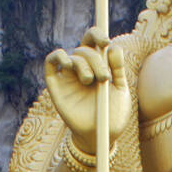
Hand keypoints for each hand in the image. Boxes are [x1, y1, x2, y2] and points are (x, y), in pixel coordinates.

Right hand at [44, 28, 130, 151]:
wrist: (102, 136)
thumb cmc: (113, 114)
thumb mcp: (120, 91)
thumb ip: (118, 69)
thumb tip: (114, 47)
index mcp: (98, 65)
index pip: (93, 41)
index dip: (97, 35)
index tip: (106, 42)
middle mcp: (82, 67)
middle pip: (84, 49)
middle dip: (96, 60)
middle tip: (104, 77)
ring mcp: (68, 76)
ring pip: (71, 56)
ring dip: (83, 64)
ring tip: (91, 81)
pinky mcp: (55, 85)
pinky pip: (51, 63)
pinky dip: (57, 57)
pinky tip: (67, 63)